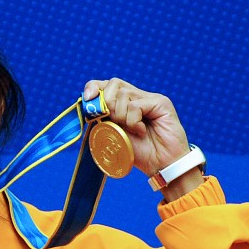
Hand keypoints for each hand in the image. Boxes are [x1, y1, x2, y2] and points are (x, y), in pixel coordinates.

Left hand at [84, 78, 202, 198]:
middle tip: (115, 123)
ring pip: (123, 94)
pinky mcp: (161, 102)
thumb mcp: (113, 133)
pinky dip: (133, 122)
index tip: (87, 98)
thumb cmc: (139, 152)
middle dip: (107, 104)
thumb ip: (103, 117)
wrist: (161, 165)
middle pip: (114, 84)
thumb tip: (89, 104)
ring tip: (132, 131)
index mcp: (125, 103)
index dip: (94, 87)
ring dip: (121, 117)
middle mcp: (138, 97)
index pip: (106, 84)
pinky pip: (135, 106)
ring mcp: (150, 98)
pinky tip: (141, 131)